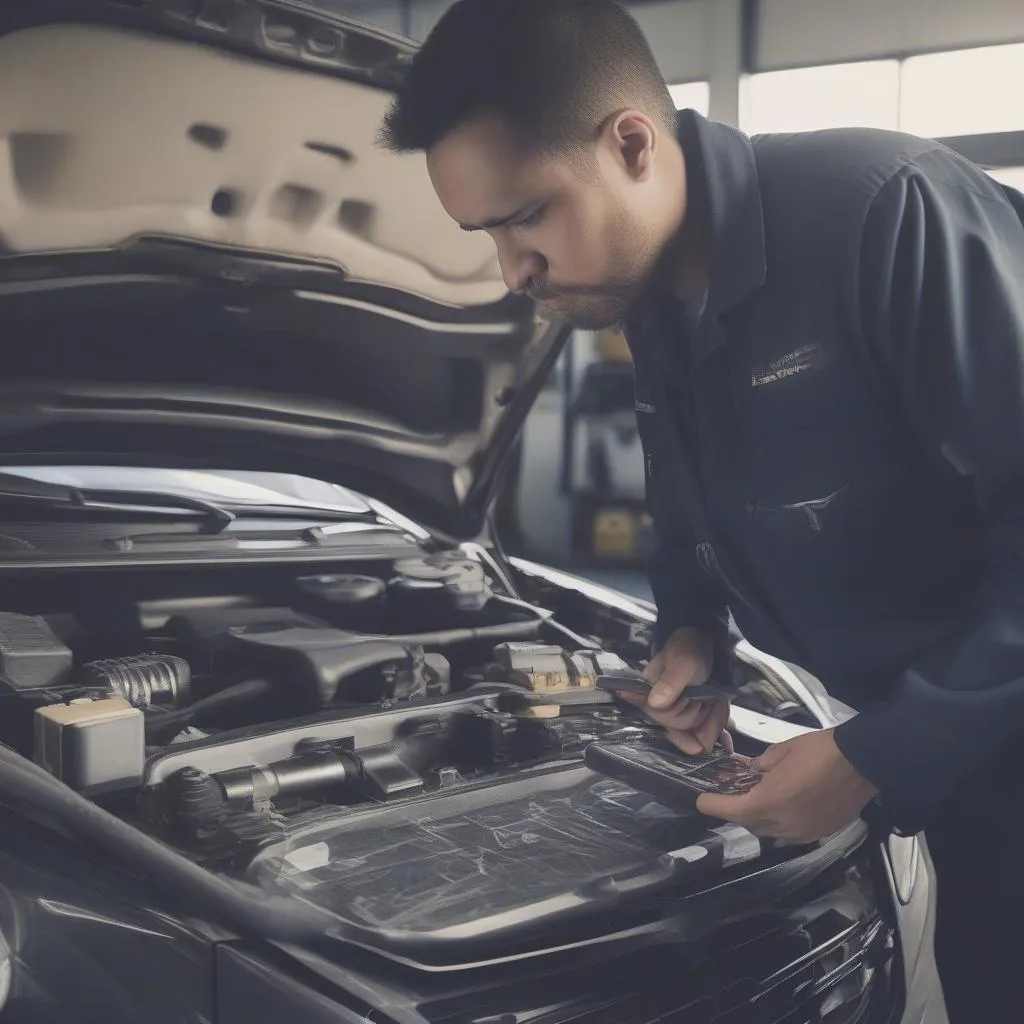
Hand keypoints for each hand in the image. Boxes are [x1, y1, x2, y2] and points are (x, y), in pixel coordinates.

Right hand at [618, 626, 731, 755]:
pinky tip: (727, 740)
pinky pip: (702, 730)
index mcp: (649, 694)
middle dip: (700, 719)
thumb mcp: (682, 663)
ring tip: (719, 706)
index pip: (660, 720)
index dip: (679, 734)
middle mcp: (659, 706)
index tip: (697, 747)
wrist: (703, 642)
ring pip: (694, 731)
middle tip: (710, 701)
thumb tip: (655, 705)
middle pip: (679, 728)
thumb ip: (670, 682)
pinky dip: (716, 732)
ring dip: (712, 723)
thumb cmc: (688, 649)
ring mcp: (676, 710)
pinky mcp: (690, 712)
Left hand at [696, 729, 878, 841]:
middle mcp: (783, 825)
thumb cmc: (818, 751)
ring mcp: (802, 833)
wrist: (863, 762)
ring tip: (758, 794)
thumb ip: (760, 765)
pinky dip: (780, 819)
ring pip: (768, 829)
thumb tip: (753, 771)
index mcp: (768, 803)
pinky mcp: (819, 834)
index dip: (711, 805)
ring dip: (759, 815)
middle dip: (737, 808)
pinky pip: (789, 831)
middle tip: (732, 789)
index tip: (701, 800)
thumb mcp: (780, 751)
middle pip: (748, 823)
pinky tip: (785, 801)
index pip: (729, 811)